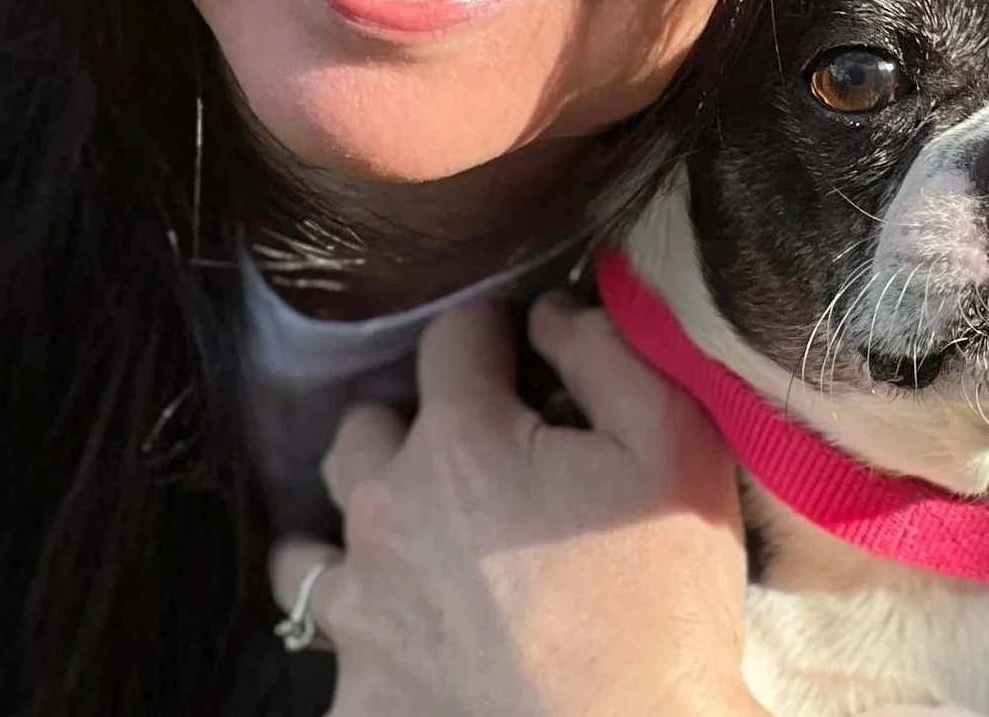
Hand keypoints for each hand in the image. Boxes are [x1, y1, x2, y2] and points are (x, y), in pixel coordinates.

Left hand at [267, 290, 765, 716]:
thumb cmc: (665, 610)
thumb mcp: (676, 450)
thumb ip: (608, 354)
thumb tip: (552, 310)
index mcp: (460, 444)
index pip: (452, 336)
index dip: (495, 334)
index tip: (524, 358)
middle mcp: (387, 516)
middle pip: (363, 432)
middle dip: (413, 431)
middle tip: (476, 466)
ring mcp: (360, 614)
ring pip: (312, 544)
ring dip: (359, 535)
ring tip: (415, 554)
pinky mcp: (356, 699)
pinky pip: (327, 652)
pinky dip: (364, 641)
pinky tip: (412, 646)